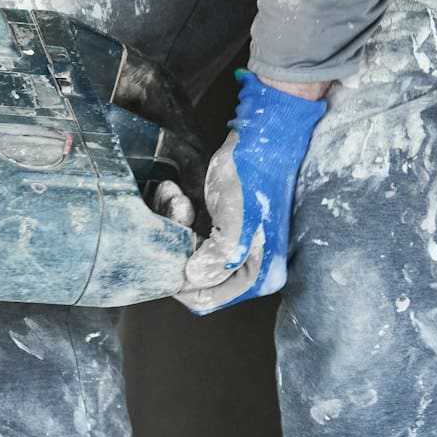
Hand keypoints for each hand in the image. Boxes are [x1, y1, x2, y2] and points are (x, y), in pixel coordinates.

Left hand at [176, 71, 328, 314]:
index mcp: (258, 275)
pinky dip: (175, 216)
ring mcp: (233, 252)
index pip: (203, 300)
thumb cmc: (254, 175)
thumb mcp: (237, 218)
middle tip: (179, 211)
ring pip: (183, 257)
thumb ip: (218, 255)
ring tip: (178, 199)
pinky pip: (185, 236)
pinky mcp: (220, 232)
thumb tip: (191, 278)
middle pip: (191, 281)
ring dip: (173, 227)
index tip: (170, 248)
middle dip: (175, 249)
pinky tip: (176, 193)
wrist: (266, 136)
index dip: (178, 281)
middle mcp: (246, 270)